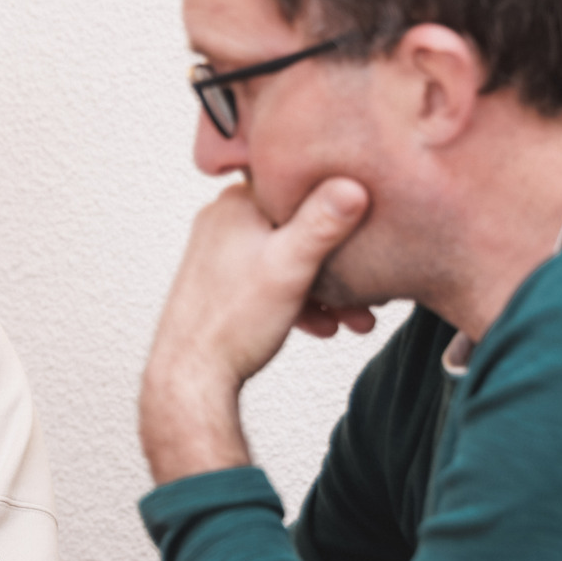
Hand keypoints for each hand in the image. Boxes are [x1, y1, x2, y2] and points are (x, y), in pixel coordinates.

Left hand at [140, 178, 371, 483]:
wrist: (191, 376)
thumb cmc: (235, 323)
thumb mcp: (291, 267)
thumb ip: (323, 224)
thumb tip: (353, 184)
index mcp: (237, 203)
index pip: (300, 189)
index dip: (340, 212)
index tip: (369, 235)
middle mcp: (223, 221)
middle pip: (297, 230)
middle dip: (339, 263)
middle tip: (370, 293)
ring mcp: (220, 254)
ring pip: (286, 261)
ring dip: (325, 289)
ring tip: (355, 318)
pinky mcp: (221, 283)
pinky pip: (269, 282)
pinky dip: (297, 300)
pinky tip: (323, 326)